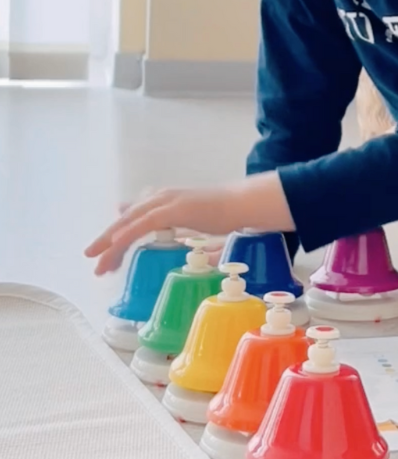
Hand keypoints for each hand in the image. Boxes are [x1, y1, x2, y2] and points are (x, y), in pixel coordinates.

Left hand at [85, 173, 293, 274]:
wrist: (244, 204)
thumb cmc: (227, 214)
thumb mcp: (195, 222)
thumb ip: (180, 228)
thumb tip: (168, 240)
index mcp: (164, 201)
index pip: (132, 218)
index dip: (117, 234)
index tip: (106, 252)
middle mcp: (160, 198)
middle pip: (125, 220)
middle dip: (106, 241)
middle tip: (92, 258)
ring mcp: (166, 202)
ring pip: (129, 223)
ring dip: (110, 242)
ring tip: (97, 260)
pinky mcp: (173, 209)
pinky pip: (143, 224)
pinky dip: (127, 234)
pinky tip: (115, 246)